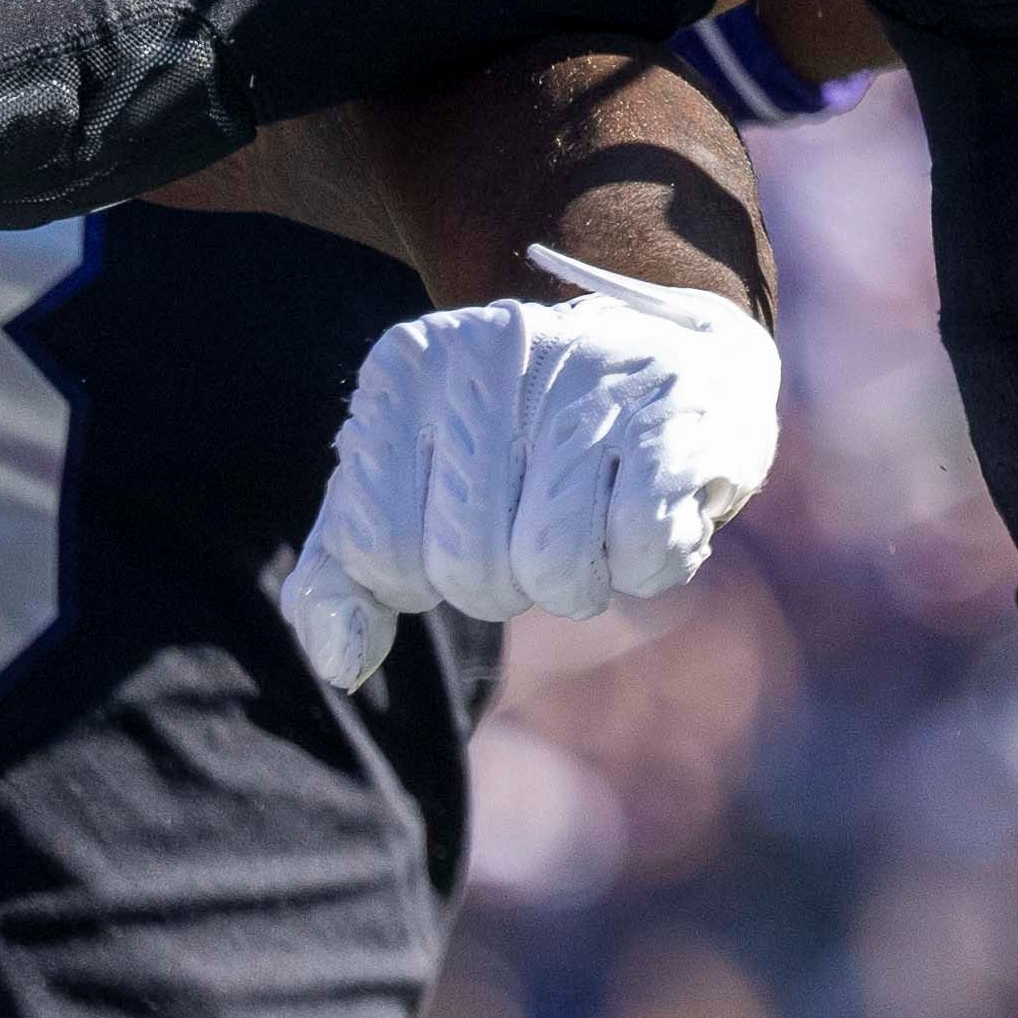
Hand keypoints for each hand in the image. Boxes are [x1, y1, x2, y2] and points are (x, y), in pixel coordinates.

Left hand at [271, 256, 788, 690]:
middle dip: (508, 578)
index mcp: (407, 370)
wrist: (676, 355)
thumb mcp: (414, 480)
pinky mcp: (677, 418)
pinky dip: (650, 564)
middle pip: (466, 567)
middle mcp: (492, 356)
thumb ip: (347, 568)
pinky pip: (642, 557)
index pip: (378, 547)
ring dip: (582, 578)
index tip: (467, 517)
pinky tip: (655, 502)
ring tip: (599, 507)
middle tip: (543, 514)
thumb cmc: (528, 440)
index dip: (424, 571)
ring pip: (553, 570)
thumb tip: (340, 663)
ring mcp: (589, 381)